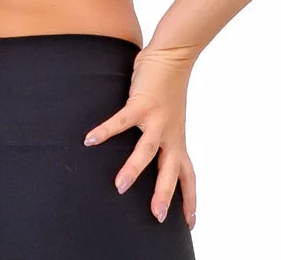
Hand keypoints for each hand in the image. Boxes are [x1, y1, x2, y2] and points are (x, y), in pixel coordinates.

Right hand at [82, 44, 197, 230]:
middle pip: (170, 171)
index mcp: (177, 140)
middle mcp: (170, 134)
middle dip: (164, 195)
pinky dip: (105, 131)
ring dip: (133, 169)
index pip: (188, 175)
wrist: (172, 57)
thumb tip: (148, 146)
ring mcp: (156, 119)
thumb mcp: (170, 118)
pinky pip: (121, 121)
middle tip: (157, 217)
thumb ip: (162, 133)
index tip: (191, 222)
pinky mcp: (141, 104)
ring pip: (146, 150)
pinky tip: (90, 139)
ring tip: (119, 186)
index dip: (189, 199)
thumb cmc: (168, 86)